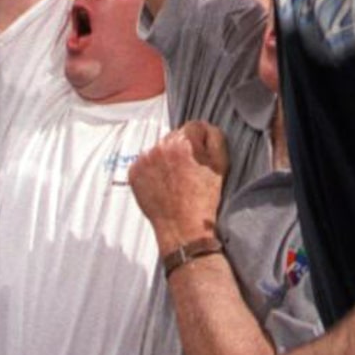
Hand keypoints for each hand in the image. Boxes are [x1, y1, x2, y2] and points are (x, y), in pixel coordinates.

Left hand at [130, 121, 227, 241]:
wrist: (183, 228)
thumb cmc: (204, 199)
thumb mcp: (221, 164)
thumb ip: (215, 137)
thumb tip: (205, 128)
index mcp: (183, 142)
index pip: (194, 126)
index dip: (201, 141)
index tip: (201, 156)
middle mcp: (160, 147)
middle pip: (175, 136)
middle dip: (182, 149)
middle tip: (188, 170)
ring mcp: (144, 160)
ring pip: (159, 149)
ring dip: (166, 158)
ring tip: (175, 179)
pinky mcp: (133, 172)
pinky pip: (145, 162)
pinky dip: (152, 170)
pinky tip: (163, 184)